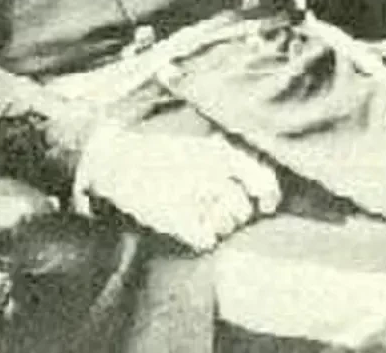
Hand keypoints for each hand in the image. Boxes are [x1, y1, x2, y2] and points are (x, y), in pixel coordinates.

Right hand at [74, 123, 280, 251]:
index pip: (263, 179)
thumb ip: (229, 159)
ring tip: (193, 209)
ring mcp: (194, 196)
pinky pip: (205, 240)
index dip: (268, 196)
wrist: (116, 160)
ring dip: (214, 224)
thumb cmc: (160, 154)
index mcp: (218, 151)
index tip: (265, 204)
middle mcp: (211, 172)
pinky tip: (184, 221)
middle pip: (242, 210)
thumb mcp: (197, 145)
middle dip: (232, 212)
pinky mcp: (177, 219)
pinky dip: (197, 235)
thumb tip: (263, 184)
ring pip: (225, 227)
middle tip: (211, 204)